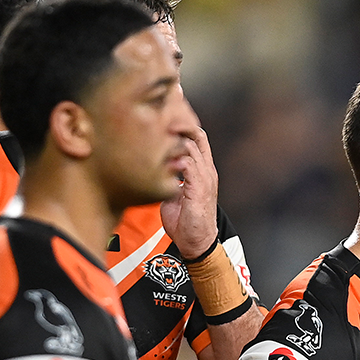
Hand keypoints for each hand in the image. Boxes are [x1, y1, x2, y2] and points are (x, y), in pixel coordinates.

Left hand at [160, 126, 218, 257]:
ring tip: (157, 134)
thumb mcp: (175, 193)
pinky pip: (189, 164)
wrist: (197, 243)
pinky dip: (174, 159)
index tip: (163, 116)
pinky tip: (162, 161)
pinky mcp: (199, 189)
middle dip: (179, 123)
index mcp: (202, 169)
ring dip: (173, 139)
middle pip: (197, 134)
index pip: (196, 138)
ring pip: (192, 146)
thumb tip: (153, 168)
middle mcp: (207, 170)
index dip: (182, 124)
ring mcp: (205, 178)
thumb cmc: (186, 221)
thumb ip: (169, 178)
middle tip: (159, 117)